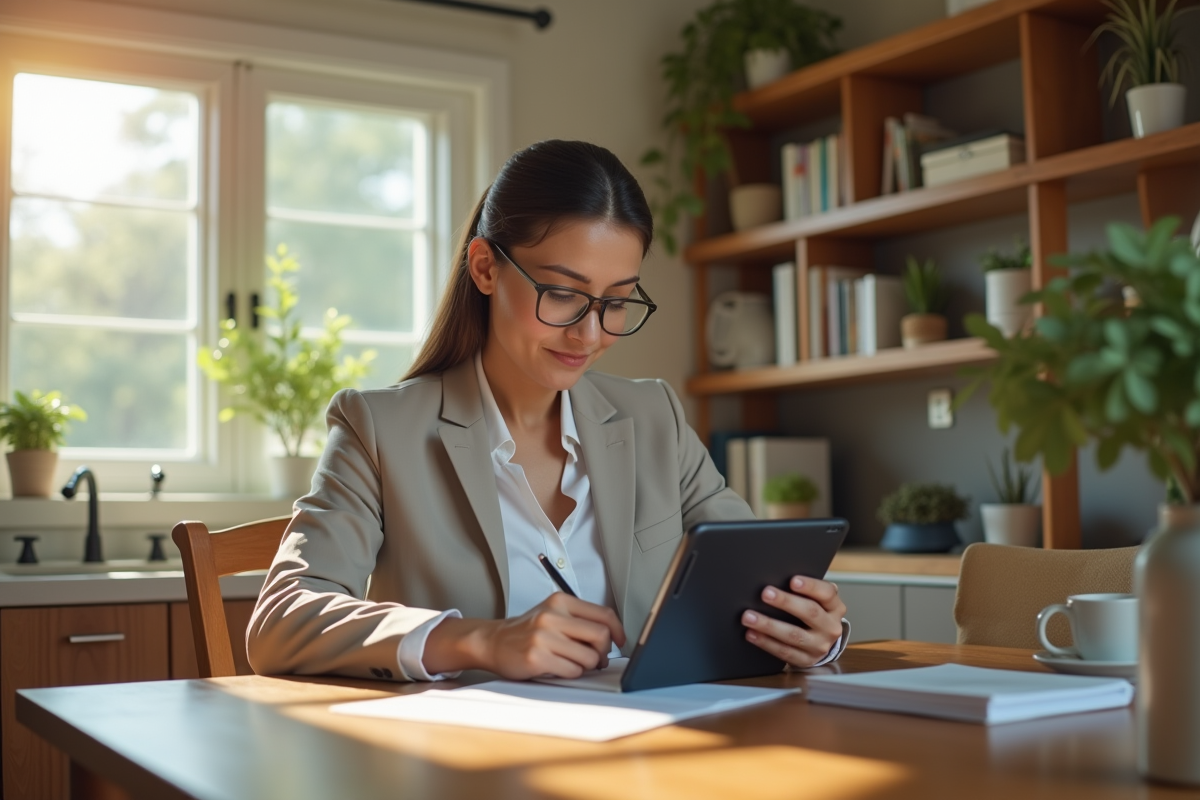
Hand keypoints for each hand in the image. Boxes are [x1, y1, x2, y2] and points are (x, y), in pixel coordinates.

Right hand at [422, 593, 625, 679]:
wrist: (494, 641)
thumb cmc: (528, 630)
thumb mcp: (553, 613)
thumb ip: (579, 619)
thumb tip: (612, 635)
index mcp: (560, 601)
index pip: (603, 614)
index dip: (618, 630)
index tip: (619, 641)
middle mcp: (552, 616)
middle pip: (600, 636)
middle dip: (604, 652)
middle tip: (597, 658)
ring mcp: (543, 637)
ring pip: (588, 658)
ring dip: (587, 666)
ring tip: (575, 663)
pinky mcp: (536, 657)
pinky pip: (572, 671)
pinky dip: (572, 673)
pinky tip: (560, 668)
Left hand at [741, 576, 845, 668]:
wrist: (821, 642)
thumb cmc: (813, 613)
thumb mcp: (817, 601)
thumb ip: (805, 591)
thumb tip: (777, 578)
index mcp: (835, 607)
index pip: (827, 593)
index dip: (810, 586)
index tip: (792, 580)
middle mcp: (830, 627)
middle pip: (810, 612)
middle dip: (786, 602)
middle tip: (765, 593)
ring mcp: (820, 646)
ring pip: (794, 635)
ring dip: (769, 625)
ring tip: (749, 617)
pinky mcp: (806, 660)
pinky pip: (784, 652)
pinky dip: (765, 643)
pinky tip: (752, 634)